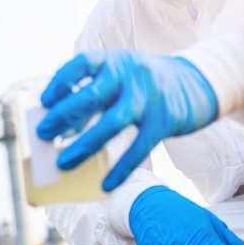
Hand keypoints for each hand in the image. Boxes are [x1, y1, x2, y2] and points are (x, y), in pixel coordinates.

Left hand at [38, 50, 217, 190]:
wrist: (200, 82)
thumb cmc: (149, 83)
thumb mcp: (124, 74)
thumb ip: (99, 91)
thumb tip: (63, 127)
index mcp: (116, 60)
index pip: (81, 64)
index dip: (60, 82)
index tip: (44, 101)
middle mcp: (130, 74)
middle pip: (90, 96)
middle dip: (62, 117)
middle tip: (43, 134)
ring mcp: (148, 97)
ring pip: (111, 123)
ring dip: (83, 144)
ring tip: (63, 162)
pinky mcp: (165, 121)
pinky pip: (138, 148)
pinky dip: (120, 168)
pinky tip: (105, 184)